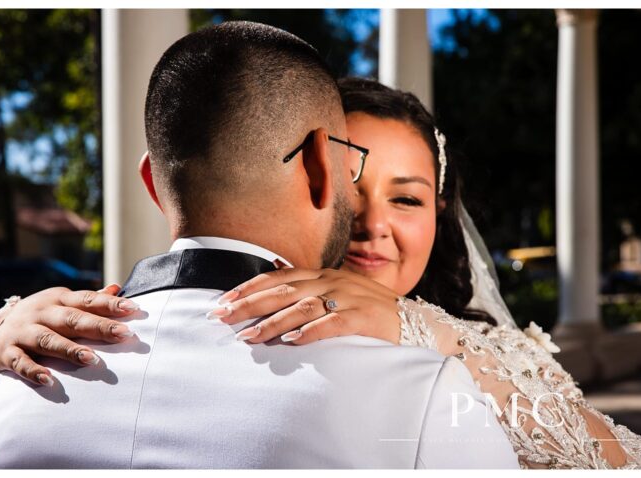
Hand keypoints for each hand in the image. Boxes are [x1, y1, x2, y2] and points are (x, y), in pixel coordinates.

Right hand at [0, 285, 139, 385]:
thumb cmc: (39, 318)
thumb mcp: (61, 305)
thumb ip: (89, 300)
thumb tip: (117, 289)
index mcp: (58, 300)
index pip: (87, 300)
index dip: (110, 304)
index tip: (133, 309)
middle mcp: (41, 313)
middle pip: (72, 320)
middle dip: (98, 326)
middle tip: (123, 334)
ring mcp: (23, 332)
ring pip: (48, 340)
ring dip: (70, 349)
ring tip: (92, 359)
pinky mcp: (8, 352)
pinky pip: (21, 362)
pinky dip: (34, 371)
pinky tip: (49, 380)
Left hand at [209, 268, 400, 344]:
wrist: (417, 324)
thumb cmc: (370, 312)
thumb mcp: (337, 292)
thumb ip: (307, 287)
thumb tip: (273, 274)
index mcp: (322, 275)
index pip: (278, 277)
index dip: (249, 287)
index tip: (222, 300)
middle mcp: (332, 281)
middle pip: (282, 291)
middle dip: (249, 304)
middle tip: (222, 318)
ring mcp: (349, 297)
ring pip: (303, 307)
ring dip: (273, 322)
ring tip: (250, 337)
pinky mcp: (365, 317)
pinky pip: (333, 323)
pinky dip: (310, 332)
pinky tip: (292, 341)